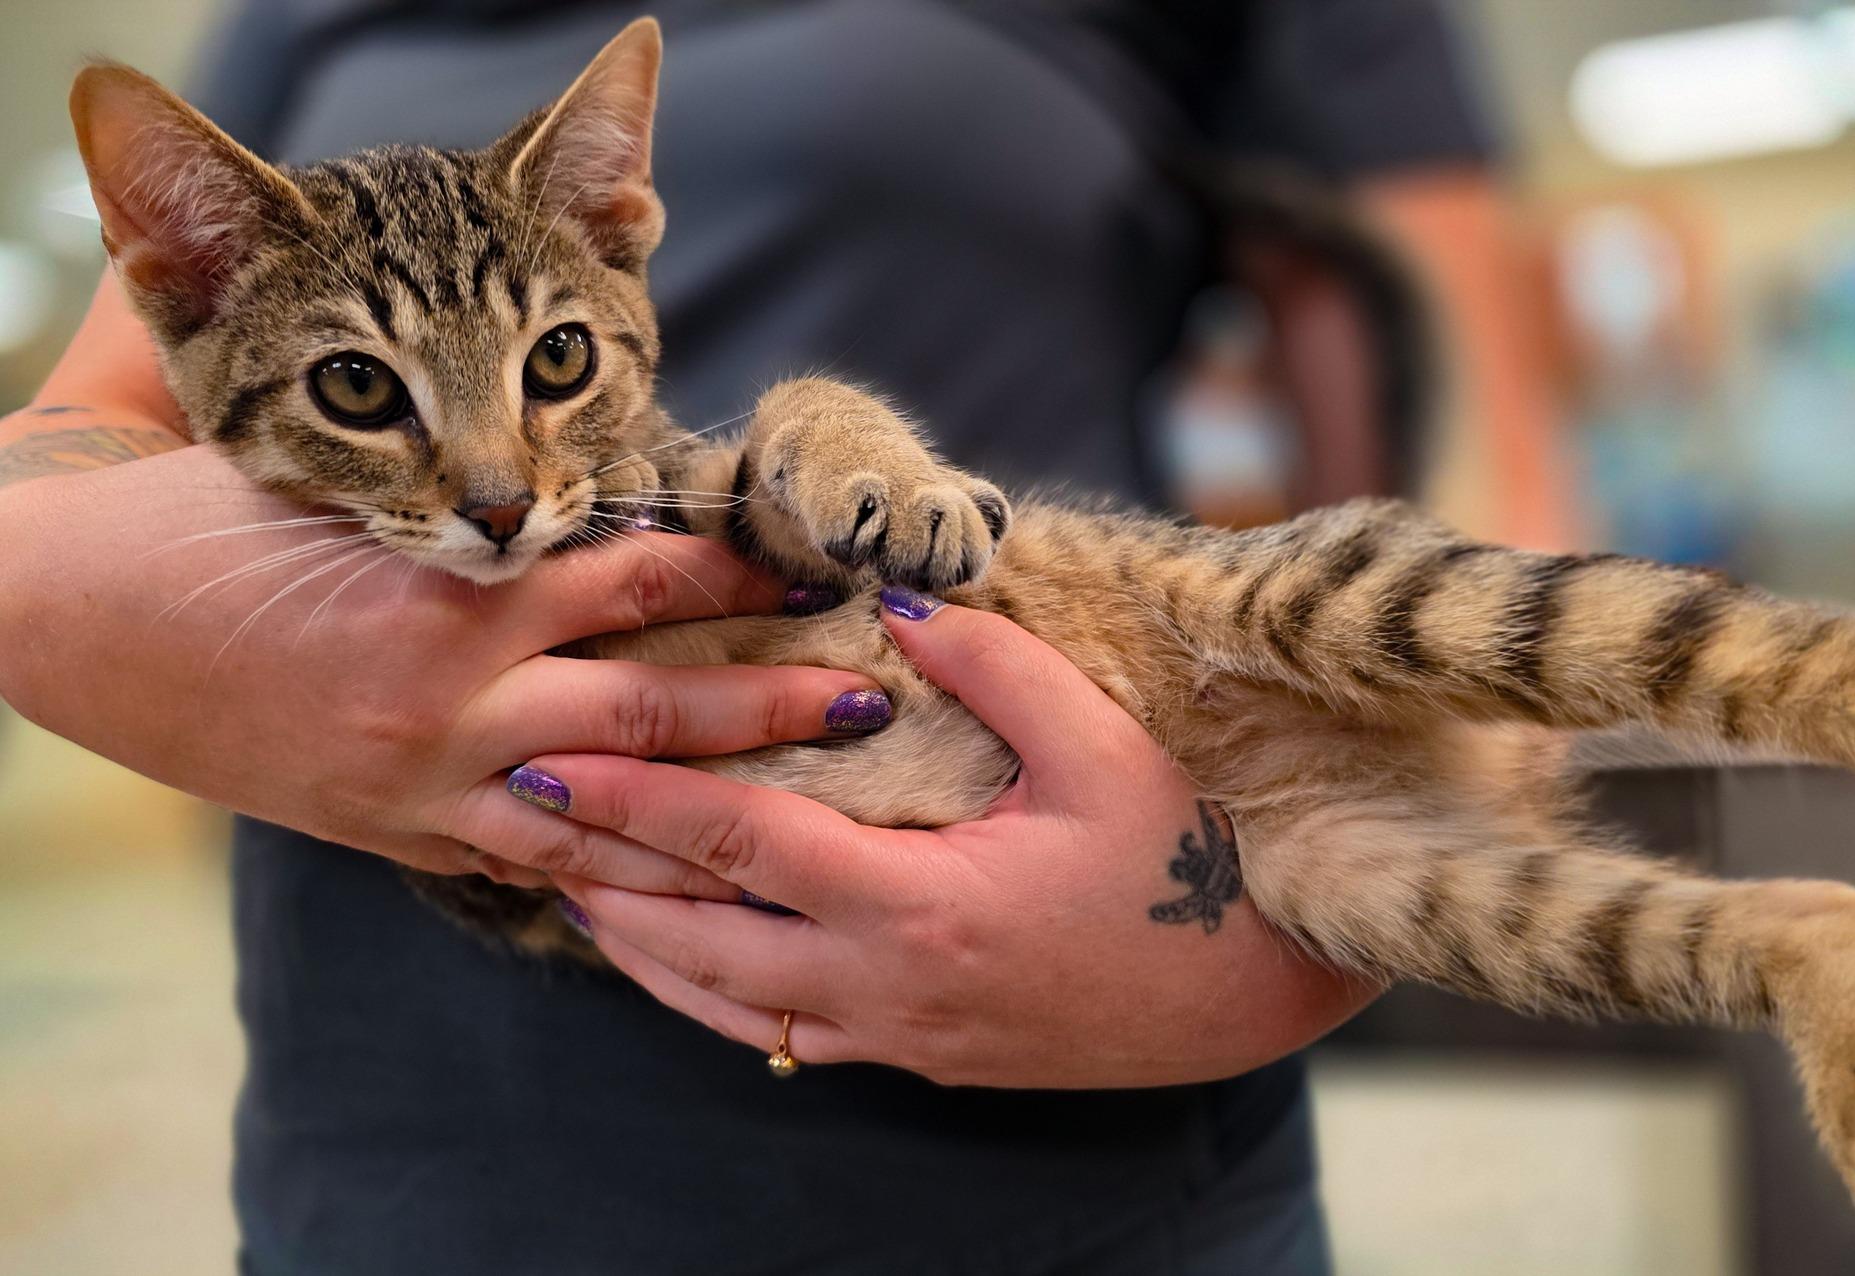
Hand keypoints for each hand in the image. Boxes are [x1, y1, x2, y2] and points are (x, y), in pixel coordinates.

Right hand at [0, 445, 885, 884]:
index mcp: (452, 589)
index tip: (816, 561)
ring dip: (721, 816)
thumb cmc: (207, 523)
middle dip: (773, 705)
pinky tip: (686, 893)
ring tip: (816, 820)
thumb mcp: (348, 479)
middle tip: (872, 700)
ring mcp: (431, 782)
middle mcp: (457, 697)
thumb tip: (592, 499)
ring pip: (611, 814)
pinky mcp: (400, 834)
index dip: (735, 563)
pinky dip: (614, 879)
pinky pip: (533, 870)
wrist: (70, 615)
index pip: (634, 572)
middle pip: (658, 706)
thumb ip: (473, 502)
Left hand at [507, 599, 1381, 1087]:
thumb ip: (998, 671)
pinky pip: (783, 1036)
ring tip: (572, 892)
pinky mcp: (923, 1056)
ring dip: (641, 948)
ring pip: (728, 1003)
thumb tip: (904, 605)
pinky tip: (684, 967)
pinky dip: (710, 998)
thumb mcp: (1104, 750)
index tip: (555, 762)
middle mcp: (889, 984)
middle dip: (603, 877)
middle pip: (701, 938)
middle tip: (521, 826)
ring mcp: (901, 1033)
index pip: (741, 845)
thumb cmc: (1188, 865)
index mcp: (923, 902)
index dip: (639, 800)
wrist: (1254, 992)